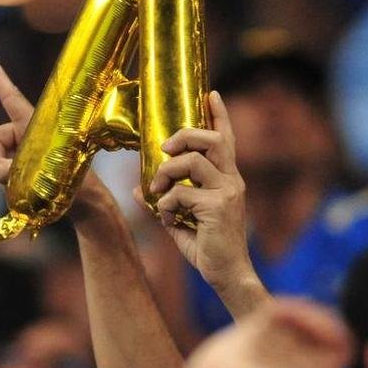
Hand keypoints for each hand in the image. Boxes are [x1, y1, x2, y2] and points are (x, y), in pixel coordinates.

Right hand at [0, 51, 114, 217]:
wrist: (85, 202)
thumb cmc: (68, 184)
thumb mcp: (36, 177)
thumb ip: (5, 171)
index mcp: (32, 122)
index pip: (10, 95)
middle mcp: (24, 131)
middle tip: (12, 177)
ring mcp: (22, 147)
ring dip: (3, 173)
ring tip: (28, 185)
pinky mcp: (20, 163)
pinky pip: (0, 169)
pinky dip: (6, 181)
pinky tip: (24, 190)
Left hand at [143, 91, 251, 293]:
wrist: (228, 275)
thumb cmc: (209, 247)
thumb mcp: (182, 219)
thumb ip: (164, 201)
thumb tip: (135, 189)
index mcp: (228, 179)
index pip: (226, 139)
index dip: (219, 115)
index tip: (210, 93)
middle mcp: (232, 180)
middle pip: (211, 139)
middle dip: (183, 136)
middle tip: (164, 147)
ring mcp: (228, 192)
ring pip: (193, 161)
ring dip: (166, 172)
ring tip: (157, 190)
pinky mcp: (218, 207)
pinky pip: (180, 194)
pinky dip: (165, 206)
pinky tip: (167, 221)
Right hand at [185, 298, 367, 367]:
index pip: (337, 350)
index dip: (339, 338)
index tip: (338, 332)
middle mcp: (295, 358)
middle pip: (321, 332)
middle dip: (321, 323)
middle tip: (320, 317)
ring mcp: (276, 342)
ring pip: (301, 319)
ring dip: (305, 313)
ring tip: (299, 312)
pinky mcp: (257, 327)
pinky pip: (279, 309)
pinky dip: (288, 306)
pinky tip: (288, 307)